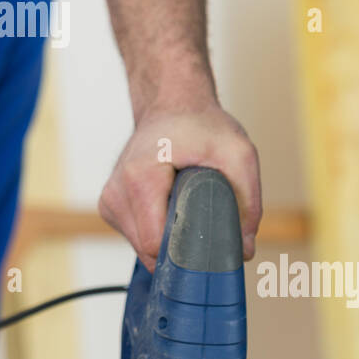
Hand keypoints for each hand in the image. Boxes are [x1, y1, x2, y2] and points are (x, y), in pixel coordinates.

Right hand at [99, 100, 261, 270]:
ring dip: (170, 240)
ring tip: (188, 209)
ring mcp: (110, 200)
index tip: (211, 247)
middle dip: (181, 249)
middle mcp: (116, 191)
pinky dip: (159, 232)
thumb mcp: (238, 153)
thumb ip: (248, 202)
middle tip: (207, 224)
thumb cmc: (200, 124)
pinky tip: (172, 207)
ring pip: (142, 249)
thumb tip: (243, 250)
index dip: (186, 254)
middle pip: (148, 251)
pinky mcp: (112, 206)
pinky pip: (138, 238)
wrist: (171, 104)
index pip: (155, 244)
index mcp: (139, 178)